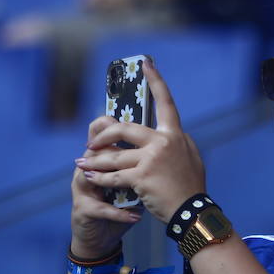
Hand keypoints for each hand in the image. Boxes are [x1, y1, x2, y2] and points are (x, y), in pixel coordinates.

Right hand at [71, 114, 144, 256]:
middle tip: (136, 150)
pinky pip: (101, 209)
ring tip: (138, 183)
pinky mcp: (82, 209)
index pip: (99, 133)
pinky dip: (120, 214)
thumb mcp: (131, 181)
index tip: (128, 118)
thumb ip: (140, 162)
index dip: (107, 124)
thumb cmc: (119, 206)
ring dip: (117, 180)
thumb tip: (164, 142)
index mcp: (101, 158)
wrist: (101, 237)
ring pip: (95, 175)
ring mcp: (82, 188)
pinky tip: (135, 217)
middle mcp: (88, 169)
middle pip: (95, 149)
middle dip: (111, 146)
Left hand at [76, 57, 205, 223]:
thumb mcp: (189, 156)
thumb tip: (162, 132)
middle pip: (124, 129)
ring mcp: (152, 159)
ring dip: (94, 160)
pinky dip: (99, 178)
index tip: (146, 62)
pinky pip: (114, 176)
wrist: (192, 211)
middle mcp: (163, 142)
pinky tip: (89, 177)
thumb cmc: (190, 185)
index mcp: (175, 134)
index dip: (156, 81)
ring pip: (114, 155)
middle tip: (92, 143)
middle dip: (103, 135)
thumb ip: (174, 141)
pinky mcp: (142, 177)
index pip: (165, 102)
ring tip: (81, 162)